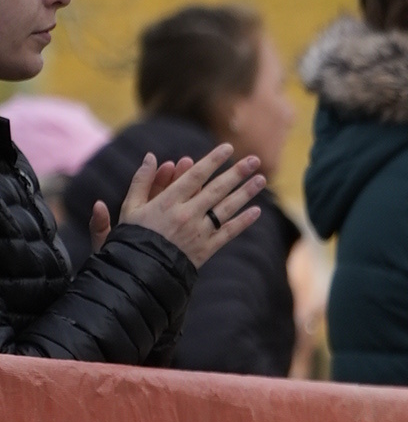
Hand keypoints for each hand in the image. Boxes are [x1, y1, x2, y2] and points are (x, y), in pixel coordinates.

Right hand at [92, 142, 264, 269]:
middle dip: (236, 173)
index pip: (195, 176)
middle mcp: (186, 215)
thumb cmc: (133, 237)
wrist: (140, 272)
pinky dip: (243, 222)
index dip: (212, 161)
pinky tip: (257, 211)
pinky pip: (227, 233)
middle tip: (254, 160)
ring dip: (245, 193)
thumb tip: (151, 156)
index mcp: (167, 202)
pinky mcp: (206, 249)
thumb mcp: (131, 207)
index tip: (227, 148)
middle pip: (216, 189)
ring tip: (261, 180)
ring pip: (226, 209)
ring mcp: (198, 232)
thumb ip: (142, 180)